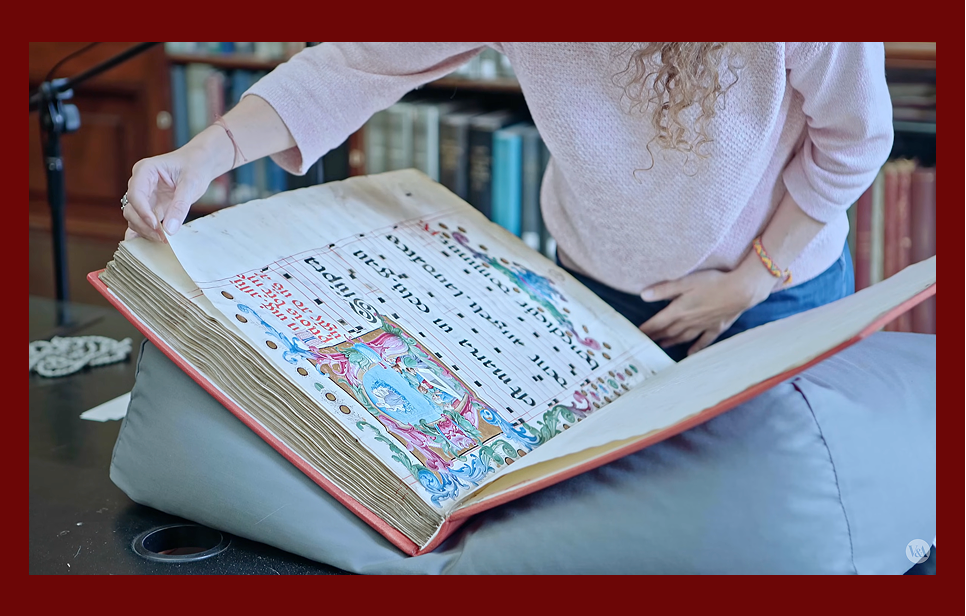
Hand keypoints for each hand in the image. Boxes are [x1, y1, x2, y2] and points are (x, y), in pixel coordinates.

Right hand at [123, 129, 232, 241]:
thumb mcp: (191, 184)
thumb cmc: (195, 167)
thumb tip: (170, 230)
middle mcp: (140, 183)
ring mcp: (144, 195)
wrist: (200, 163)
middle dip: (144, 225)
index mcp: (145, 171)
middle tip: (163, 238)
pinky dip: (143, 232)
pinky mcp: (151, 206)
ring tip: (164, 240)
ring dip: (145, 230)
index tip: (156, 226)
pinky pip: (142, 220)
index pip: (136, 194)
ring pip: (134, 216)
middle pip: (131, 208)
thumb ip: (180, 206)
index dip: (143, 212)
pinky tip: (143, 246)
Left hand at [639, 257, 777, 355]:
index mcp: (679, 310)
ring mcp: (703, 326)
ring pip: (683, 337)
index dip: (646, 329)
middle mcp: (689, 321)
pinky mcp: (716, 327)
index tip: (636, 335)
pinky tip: (690, 353)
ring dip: (671, 342)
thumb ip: (664, 289)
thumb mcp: (686, 282)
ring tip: (662, 345)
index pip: (657, 323)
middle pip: (668, 331)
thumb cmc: (713, 282)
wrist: (741, 291)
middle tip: (646, 342)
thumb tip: (643, 296)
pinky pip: (703, 341)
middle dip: (656, 337)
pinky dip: (696, 348)